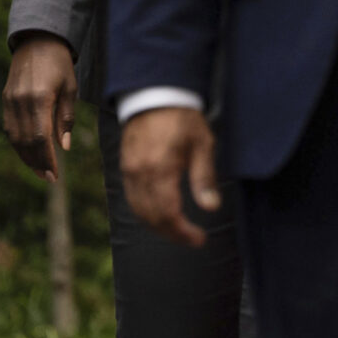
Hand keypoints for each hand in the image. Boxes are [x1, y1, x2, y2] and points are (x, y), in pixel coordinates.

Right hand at [3, 36, 76, 180]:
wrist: (37, 43)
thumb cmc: (60, 65)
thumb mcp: (71, 90)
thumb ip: (66, 119)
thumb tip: (64, 147)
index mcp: (39, 99)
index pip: (40, 137)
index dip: (46, 159)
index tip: (55, 175)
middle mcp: (20, 101)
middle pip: (25, 140)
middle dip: (36, 162)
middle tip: (49, 178)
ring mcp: (10, 100)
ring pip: (14, 136)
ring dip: (26, 155)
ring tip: (40, 169)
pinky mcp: (6, 99)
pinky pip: (10, 127)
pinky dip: (19, 142)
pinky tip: (29, 152)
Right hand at [122, 106, 218, 247]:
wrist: (155, 97)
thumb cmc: (183, 119)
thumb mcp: (203, 145)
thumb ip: (204, 178)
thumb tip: (211, 207)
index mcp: (159, 169)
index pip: (167, 212)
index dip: (182, 231)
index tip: (199, 239)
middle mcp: (139, 174)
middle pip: (150, 216)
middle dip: (171, 233)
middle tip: (192, 240)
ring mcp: (129, 171)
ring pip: (138, 210)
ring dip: (158, 226)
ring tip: (179, 232)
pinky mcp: (126, 168)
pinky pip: (133, 199)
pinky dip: (146, 213)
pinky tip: (162, 216)